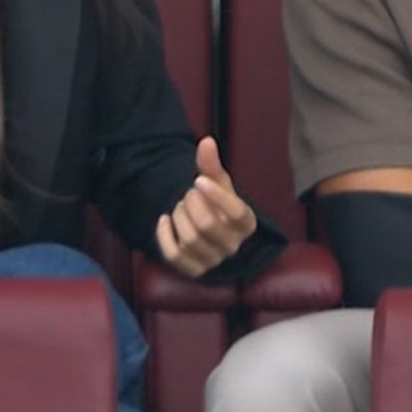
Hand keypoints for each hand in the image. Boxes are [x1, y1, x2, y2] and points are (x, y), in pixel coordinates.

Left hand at [157, 137, 258, 277]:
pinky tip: (164, 221)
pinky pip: (174, 255)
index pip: (237, 213)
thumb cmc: (214, 202)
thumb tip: (206, 141)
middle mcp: (234, 245)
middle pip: (207, 225)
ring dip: (179, 216)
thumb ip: (211, 164)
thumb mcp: (216, 183)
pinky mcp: (194, 270)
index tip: (198, 180)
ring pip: (189, 239)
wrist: (204, 227)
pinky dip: (165, 235)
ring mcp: (214, 260)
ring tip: (180, 207)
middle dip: (191, 203)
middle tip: (188, 194)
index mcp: (247, 224)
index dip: (216, 195)